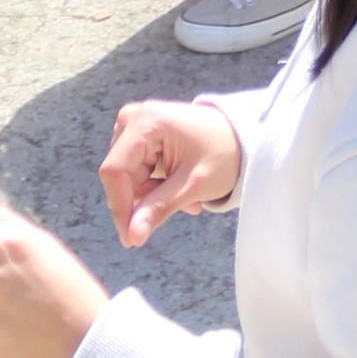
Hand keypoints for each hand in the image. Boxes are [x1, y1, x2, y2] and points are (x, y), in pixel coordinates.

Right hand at [97, 100, 243, 246]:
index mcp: (146, 122)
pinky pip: (136, 170)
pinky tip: (180, 186)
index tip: (130, 240)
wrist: (241, 136)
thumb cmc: (224, 154)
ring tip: (188, 198)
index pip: (115, 171)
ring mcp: (135, 124)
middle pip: (120, 175)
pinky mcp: (139, 134)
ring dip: (153, 195)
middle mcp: (134, 117)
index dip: (120, 207)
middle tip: (184, 208)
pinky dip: (155, 185)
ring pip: (128, 177)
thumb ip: (159, 208)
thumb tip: (131, 237)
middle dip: (146, 200)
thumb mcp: (194, 185)